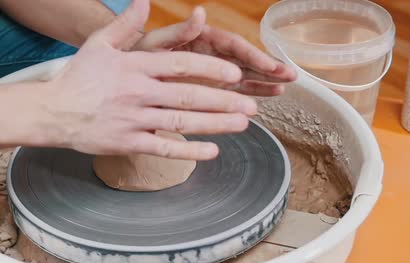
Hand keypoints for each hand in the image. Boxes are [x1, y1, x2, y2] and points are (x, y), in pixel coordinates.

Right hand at [33, 0, 256, 160]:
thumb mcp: (99, 44)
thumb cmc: (78, 77)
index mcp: (135, 66)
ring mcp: (134, 120)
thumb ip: (126, 24)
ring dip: (215, 124)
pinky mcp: (128, 142)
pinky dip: (189, 151)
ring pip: (182, 122)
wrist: (53, 111)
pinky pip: (164, 148)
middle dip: (223, 100)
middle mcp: (138, 93)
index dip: (211, 69)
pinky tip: (212, 152)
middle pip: (188, 96)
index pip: (180, 65)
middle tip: (250, 104)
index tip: (234, 74)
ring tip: (242, 124)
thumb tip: (144, 0)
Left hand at [133, 7, 296, 95]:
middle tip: (289, 76)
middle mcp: (207, 55)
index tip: (269, 66)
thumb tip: (200, 13)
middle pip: (242, 60)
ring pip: (241, 76)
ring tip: (283, 89)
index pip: (231, 45)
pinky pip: (229, 93)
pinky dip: (247, 96)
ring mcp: (207, 74)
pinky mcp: (205, 91)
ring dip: (262, 82)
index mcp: (198, 39)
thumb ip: (176, 32)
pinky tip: (264, 101)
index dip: (251, 55)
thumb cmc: (133, 60)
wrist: (120, 83)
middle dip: (266, 68)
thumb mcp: (151, 45)